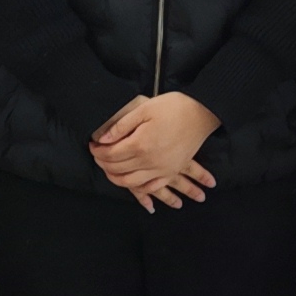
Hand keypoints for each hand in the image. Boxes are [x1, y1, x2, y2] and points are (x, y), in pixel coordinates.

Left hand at [92, 92, 221, 210]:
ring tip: (110, 170)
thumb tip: (102, 139)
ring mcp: (162, 169)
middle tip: (98, 156)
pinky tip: (133, 182)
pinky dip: (139, 188)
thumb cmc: (174, 107)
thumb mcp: (144, 109)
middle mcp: (149, 162)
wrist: (202, 113)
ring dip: (116, 178)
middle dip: (103, 164)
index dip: (98, 151)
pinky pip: (152, 187)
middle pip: (118, 170)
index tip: (92, 145)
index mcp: (140, 145)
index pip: (111, 155)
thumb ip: (121, 125)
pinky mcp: (171, 171)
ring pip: (131, 182)